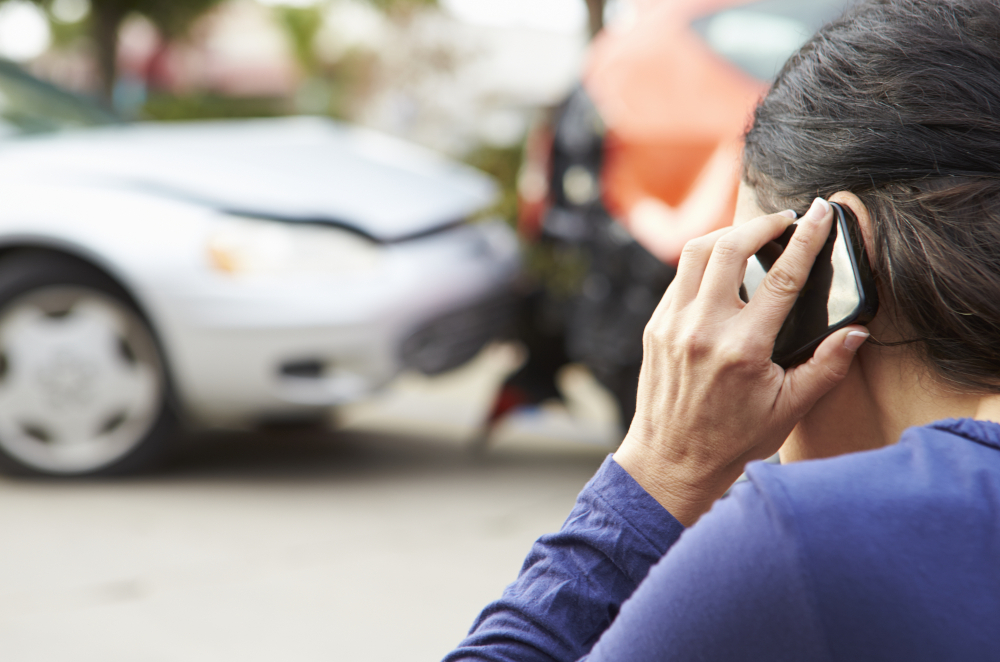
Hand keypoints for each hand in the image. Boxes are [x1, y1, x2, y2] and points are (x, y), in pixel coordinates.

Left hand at [613, 198, 869, 525]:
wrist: (670, 461)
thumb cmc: (731, 440)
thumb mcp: (789, 409)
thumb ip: (826, 367)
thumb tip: (856, 332)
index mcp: (742, 349)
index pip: (782, 278)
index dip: (806, 238)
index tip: (819, 212)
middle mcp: (702, 329)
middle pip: (728, 247)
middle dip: (760, 224)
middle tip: (784, 221)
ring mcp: (673, 325)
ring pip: (695, 254)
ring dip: (726, 235)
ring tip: (752, 236)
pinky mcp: (655, 327)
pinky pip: (679, 279)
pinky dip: (703, 263)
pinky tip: (722, 269)